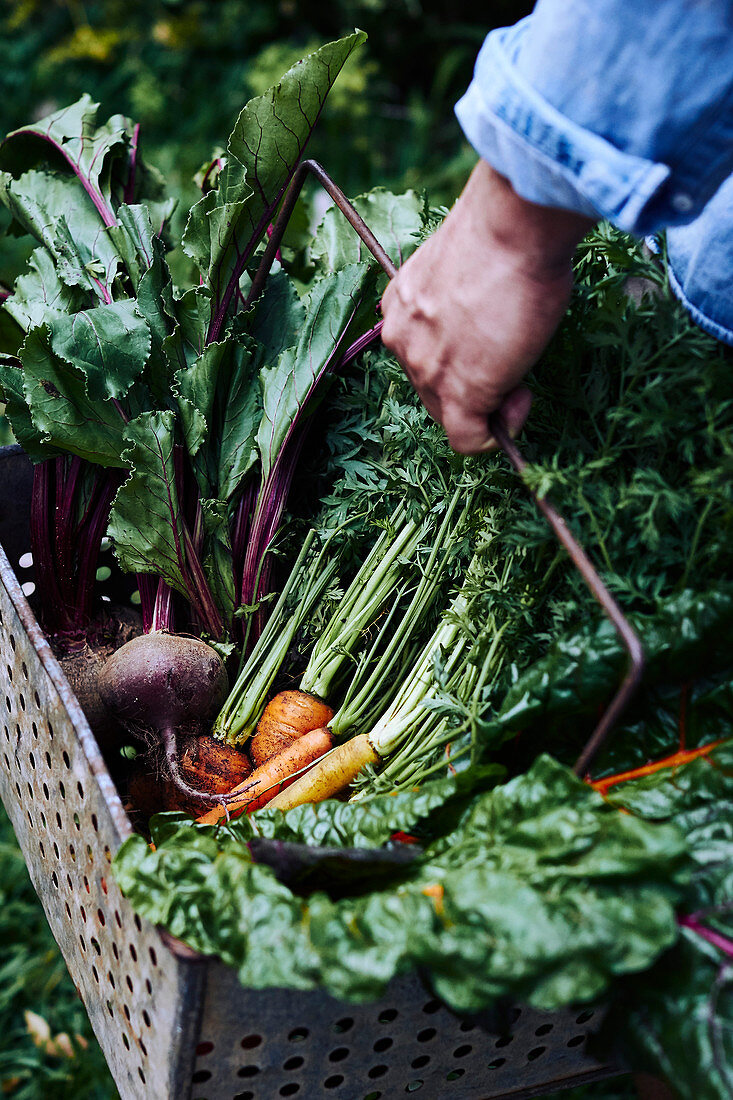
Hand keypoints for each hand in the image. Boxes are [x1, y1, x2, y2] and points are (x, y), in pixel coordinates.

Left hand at [381, 161, 593, 452]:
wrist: (512, 227)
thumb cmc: (504, 233)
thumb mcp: (468, 268)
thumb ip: (464, 302)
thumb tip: (492, 321)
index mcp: (401, 304)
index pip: (422, 353)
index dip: (458, 359)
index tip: (493, 343)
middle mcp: (402, 338)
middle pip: (432, 389)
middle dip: (474, 387)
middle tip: (514, 365)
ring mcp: (426, 369)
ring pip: (450, 415)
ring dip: (489, 407)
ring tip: (521, 379)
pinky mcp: (458, 394)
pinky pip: (468, 440)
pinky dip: (494, 436)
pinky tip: (517, 406)